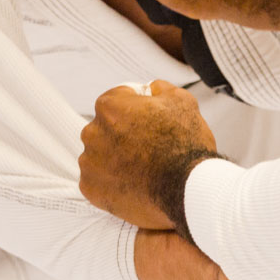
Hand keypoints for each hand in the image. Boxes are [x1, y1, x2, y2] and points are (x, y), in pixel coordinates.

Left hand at [79, 79, 218, 231]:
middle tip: (148, 149)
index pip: (117, 100)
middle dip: (123, 135)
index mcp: (110, 107)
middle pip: (105, 128)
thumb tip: (152, 88)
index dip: (136, 109)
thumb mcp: (182, 101)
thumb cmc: (186, 147)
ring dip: (115, 160)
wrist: (189, 191)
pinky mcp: (91, 189)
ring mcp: (90, 163)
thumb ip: (160, 88)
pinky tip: (133, 184)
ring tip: (142, 170)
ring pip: (99, 156)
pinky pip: (97, 181)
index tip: (148, 122)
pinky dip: (111, 183)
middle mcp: (93, 132)